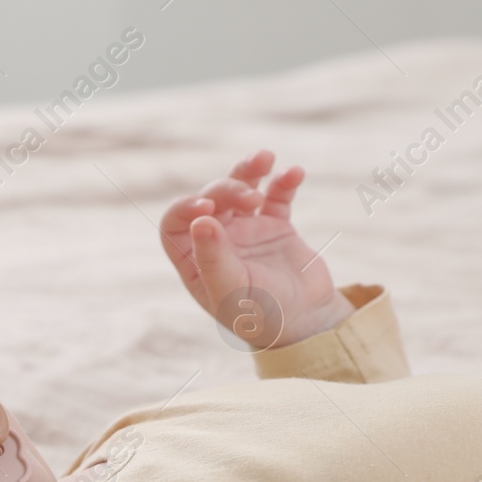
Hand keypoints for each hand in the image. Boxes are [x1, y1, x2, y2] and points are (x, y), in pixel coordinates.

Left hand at [159, 148, 352, 349]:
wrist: (306, 322)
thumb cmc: (260, 316)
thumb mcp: (232, 291)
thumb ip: (214, 259)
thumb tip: (199, 221)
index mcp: (195, 261)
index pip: (175, 224)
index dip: (184, 208)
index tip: (206, 207)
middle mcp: (217, 242)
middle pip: (211, 199)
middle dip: (228, 190)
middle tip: (250, 199)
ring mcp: (247, 231)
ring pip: (240, 189)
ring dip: (248, 171)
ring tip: (265, 158)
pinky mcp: (276, 226)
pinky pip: (276, 195)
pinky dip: (283, 182)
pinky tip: (294, 172)